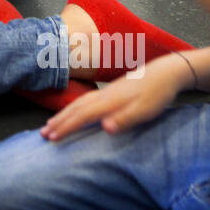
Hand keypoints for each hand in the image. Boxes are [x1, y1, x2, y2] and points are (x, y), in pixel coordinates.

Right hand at [40, 57, 186, 139]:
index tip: (51, 138)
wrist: (166, 72)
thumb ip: (125, 119)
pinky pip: (84, 101)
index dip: (66, 127)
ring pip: (78, 103)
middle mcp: (103, 95)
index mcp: (109, 101)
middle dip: (58, 121)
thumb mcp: (145, 110)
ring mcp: (106, 92)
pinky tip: (74, 111)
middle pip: (75, 109)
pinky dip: (74, 107)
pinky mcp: (110, 91)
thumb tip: (105, 127)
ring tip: (51, 123)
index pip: (82, 116)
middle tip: (43, 133)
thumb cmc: (157, 94)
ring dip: (63, 114)